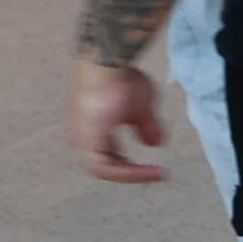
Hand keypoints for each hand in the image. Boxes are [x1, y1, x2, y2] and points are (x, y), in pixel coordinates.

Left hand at [69, 57, 167, 182]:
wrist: (108, 66)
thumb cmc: (120, 79)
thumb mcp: (142, 107)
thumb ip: (146, 127)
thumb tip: (156, 143)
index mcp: (94, 131)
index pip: (112, 158)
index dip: (133, 167)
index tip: (159, 169)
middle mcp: (84, 138)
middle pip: (107, 166)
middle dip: (133, 173)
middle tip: (155, 173)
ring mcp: (83, 140)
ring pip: (103, 170)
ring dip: (130, 174)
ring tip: (152, 173)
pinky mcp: (86, 141)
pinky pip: (102, 167)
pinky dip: (124, 171)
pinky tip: (142, 169)